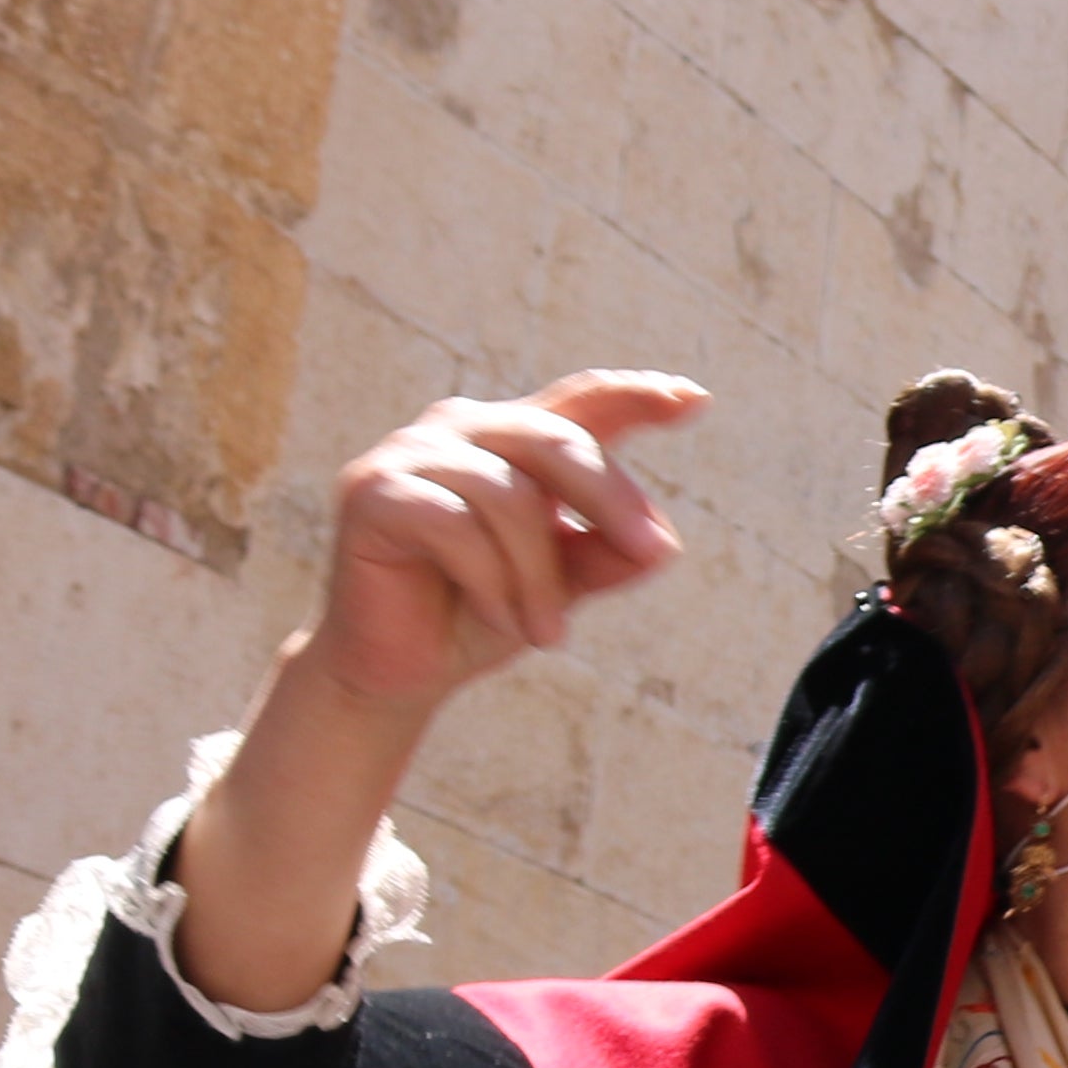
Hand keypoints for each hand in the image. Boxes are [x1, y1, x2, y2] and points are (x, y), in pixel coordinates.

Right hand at [310, 375, 702, 703]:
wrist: (399, 672)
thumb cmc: (482, 614)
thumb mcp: (562, 586)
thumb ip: (607, 557)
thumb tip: (662, 546)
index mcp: (513, 440)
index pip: (581, 401)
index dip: (636, 395)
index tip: (695, 399)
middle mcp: (463, 429)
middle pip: (557, 440)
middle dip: (612, 500)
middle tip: (655, 554)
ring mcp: (411, 452)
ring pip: (510, 495)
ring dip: (539, 575)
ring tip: (547, 634)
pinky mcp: (372, 491)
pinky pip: (456, 526)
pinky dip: (491, 582)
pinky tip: (499, 619)